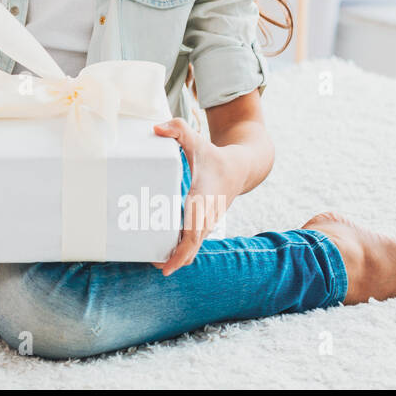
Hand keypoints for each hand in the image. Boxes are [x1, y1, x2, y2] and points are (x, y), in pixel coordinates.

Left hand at [150, 118, 242, 276]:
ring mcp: (208, 221)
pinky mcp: (207, 222)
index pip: (195, 228)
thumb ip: (178, 129)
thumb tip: (156, 128)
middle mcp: (208, 214)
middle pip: (193, 246)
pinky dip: (183, 250)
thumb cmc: (214, 155)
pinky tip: (167, 253)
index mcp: (203, 197)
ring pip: (194, 246)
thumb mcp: (196, 139)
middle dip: (177, 259)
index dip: (183, 248)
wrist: (240, 167)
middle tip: (155, 266)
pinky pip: (195, 241)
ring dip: (179, 257)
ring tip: (156, 263)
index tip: (168, 264)